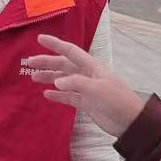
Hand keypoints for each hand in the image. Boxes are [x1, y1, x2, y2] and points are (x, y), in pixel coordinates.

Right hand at [22, 34, 146, 136]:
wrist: (130, 121)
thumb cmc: (117, 101)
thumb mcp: (97, 89)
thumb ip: (76, 83)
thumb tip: (56, 82)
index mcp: (92, 67)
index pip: (70, 51)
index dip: (55, 44)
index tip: (40, 38)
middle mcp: (87, 75)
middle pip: (64, 65)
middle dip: (47, 63)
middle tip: (29, 62)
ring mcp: (86, 89)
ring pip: (64, 80)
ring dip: (50, 78)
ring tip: (34, 78)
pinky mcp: (86, 103)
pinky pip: (68, 96)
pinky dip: (57, 95)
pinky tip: (47, 94)